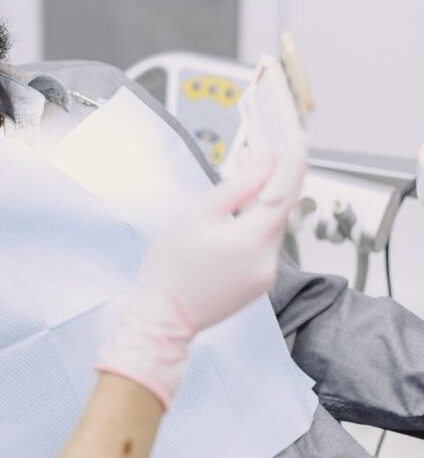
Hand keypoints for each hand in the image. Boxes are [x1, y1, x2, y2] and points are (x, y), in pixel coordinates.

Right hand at [97, 151, 305, 407]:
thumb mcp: (199, 214)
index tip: (293, 142)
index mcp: (254, 239)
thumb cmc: (172, 264)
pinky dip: (254, 226)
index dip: (292, 166)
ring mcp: (266, 275)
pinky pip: (262, 246)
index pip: (286, 194)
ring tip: (241, 181)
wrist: (163, 315)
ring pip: (270, 228)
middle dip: (271, 181)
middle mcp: (269, 259)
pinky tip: (235, 216)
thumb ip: (238, 186)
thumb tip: (266, 162)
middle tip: (255, 153)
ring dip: (261, 204)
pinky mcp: (259, 284)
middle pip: (279, 211)